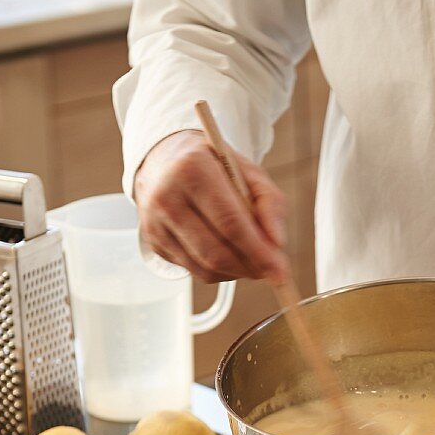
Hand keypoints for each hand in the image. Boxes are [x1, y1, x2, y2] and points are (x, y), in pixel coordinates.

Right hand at [135, 130, 287, 283]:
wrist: (166, 161)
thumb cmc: (212, 166)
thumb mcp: (248, 171)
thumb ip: (271, 202)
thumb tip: (276, 243)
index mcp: (192, 169)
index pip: (230, 222)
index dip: (258, 252)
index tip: (280, 270)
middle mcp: (167, 196)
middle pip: (216, 252)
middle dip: (250, 267)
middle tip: (271, 270)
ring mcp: (155, 223)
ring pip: (205, 268)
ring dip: (236, 272)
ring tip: (252, 260)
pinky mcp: (154, 242)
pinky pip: (194, 271)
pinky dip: (219, 271)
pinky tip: (229, 255)